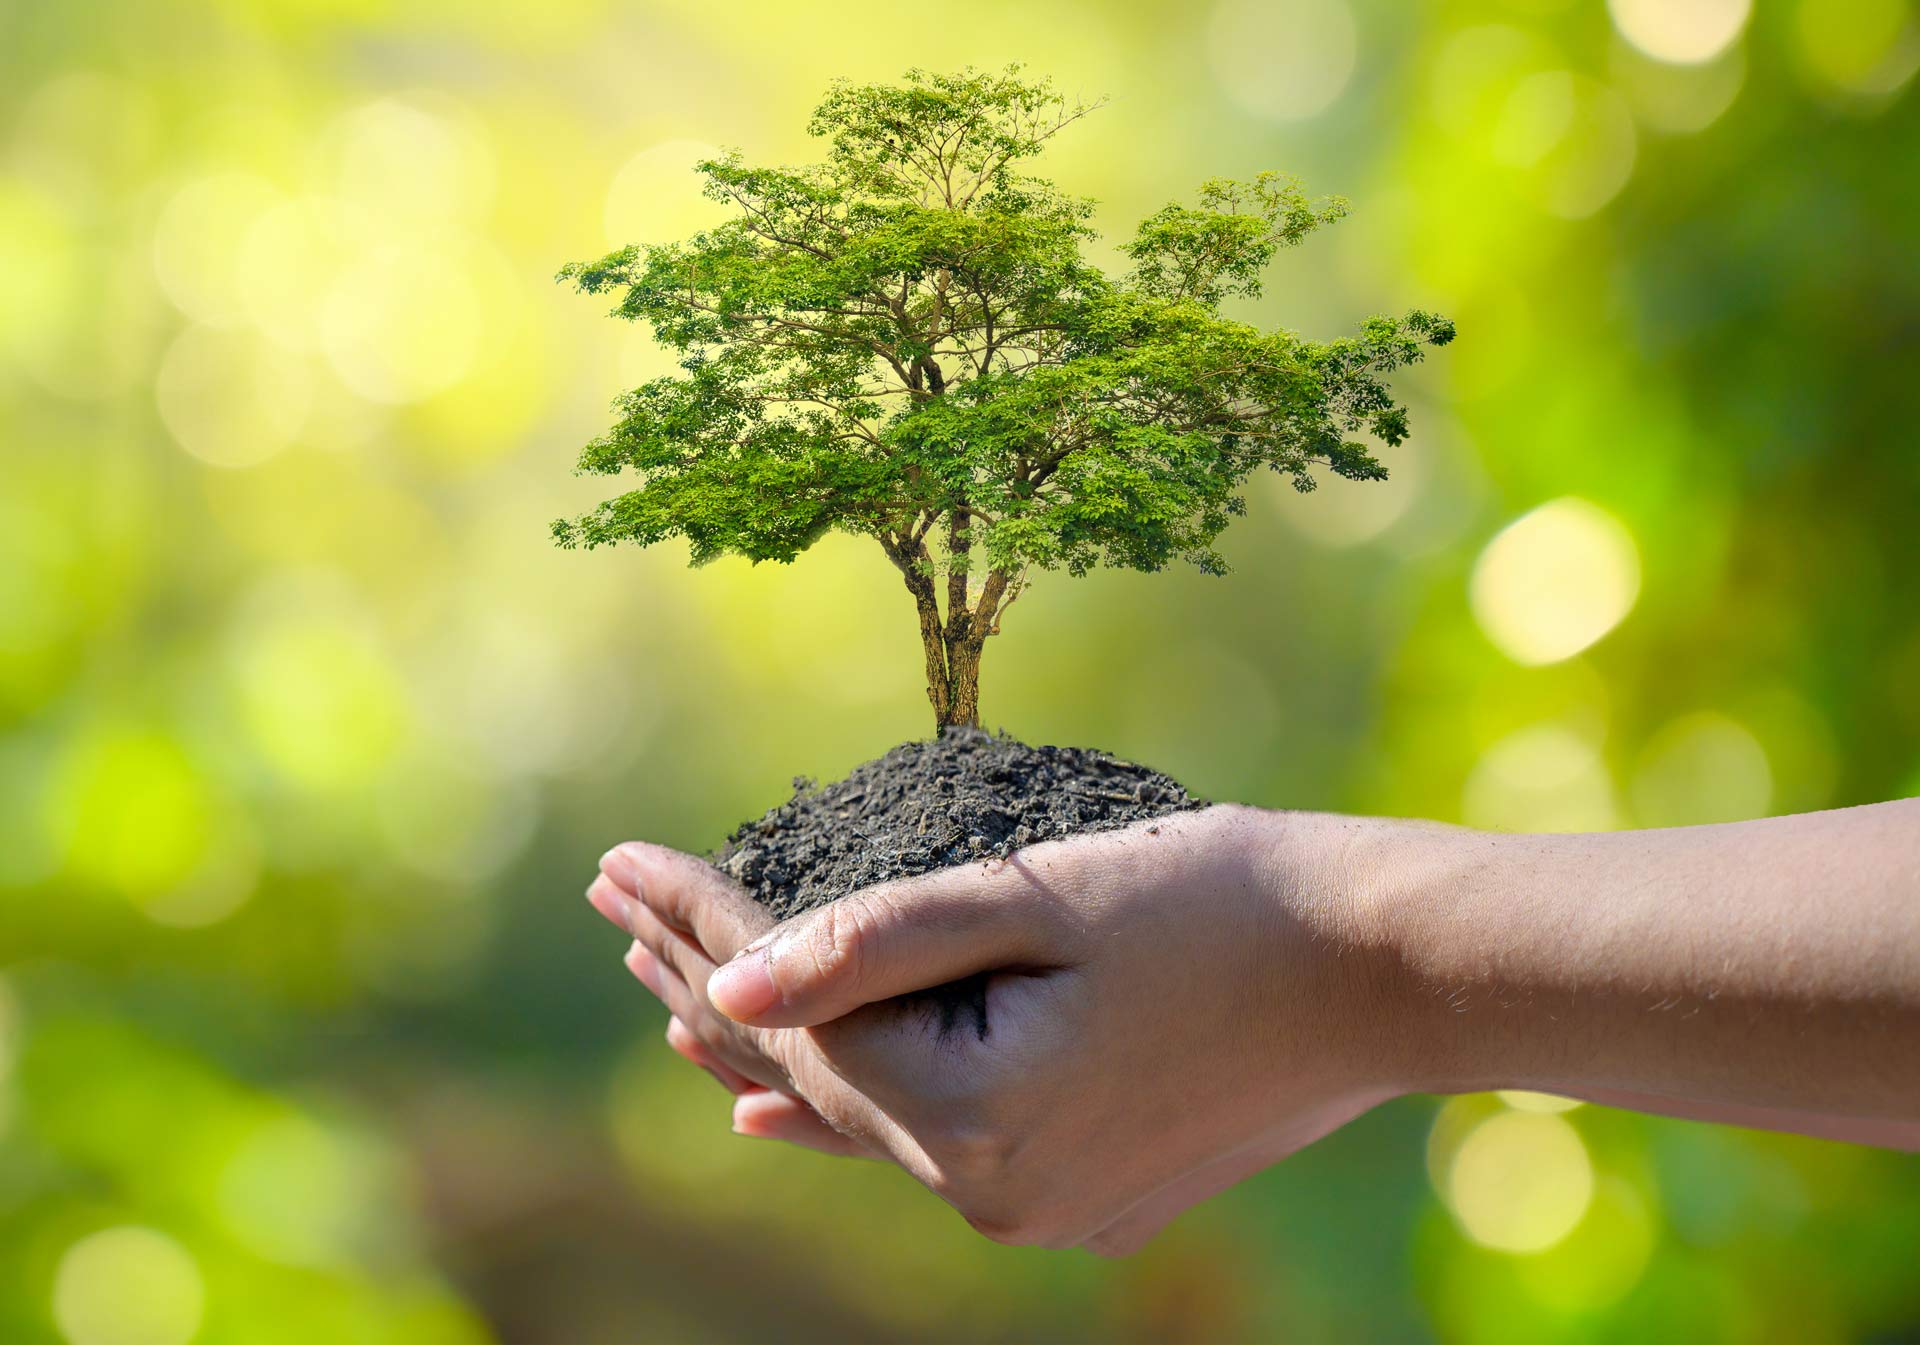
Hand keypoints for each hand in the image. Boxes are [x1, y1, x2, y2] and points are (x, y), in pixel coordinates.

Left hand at [587, 805, 1414, 1254]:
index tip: (620, 860)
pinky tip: (765, 1114)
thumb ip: (877, 943)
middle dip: (705, 973)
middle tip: (614, 902)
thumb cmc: (1223, 906)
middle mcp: (990, 1190)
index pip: (790, 1006)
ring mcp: (1035, 1202)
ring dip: (767, 1040)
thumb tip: (732, 987)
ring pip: (857, 1110)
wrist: (1384, 974)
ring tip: (662, 992)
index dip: (700, 922)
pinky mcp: (1078, 1188)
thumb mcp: (1039, 898)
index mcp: (972, 1117)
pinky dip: (844, 1108)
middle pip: (807, 1068)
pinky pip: (921, 1145)